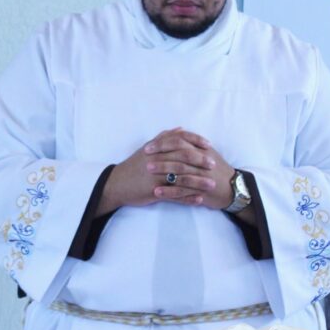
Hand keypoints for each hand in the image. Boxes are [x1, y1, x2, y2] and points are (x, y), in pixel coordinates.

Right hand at [98, 127, 234, 214]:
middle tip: (213, 164)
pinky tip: (199, 200)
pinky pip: (175, 195)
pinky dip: (188, 198)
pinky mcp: (154, 191)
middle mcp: (156, 160)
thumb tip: (180, 129)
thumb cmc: (134, 166)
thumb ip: (164, 138)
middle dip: (200, 161)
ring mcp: (155, 176)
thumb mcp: (147, 149)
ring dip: (198, 182)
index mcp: (156, 148)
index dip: (195, 141)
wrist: (116, 184)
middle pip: (182, 158)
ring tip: (212, 185)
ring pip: (181, 178)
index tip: (208, 145)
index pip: (179, 140)